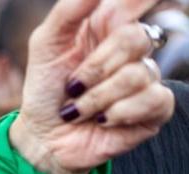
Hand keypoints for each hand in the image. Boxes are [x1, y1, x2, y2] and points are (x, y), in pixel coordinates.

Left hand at [10, 0, 174, 173]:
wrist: (42, 137)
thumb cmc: (45, 89)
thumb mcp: (45, 45)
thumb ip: (69, 11)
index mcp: (110, 23)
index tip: (119, 15)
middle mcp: (133, 47)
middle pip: (134, 38)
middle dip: (95, 68)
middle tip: (73, 86)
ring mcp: (147, 77)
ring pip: (137, 74)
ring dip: (97, 98)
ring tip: (79, 109)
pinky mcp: (154, 108)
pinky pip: (153, 100)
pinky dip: (118, 113)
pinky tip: (101, 120)